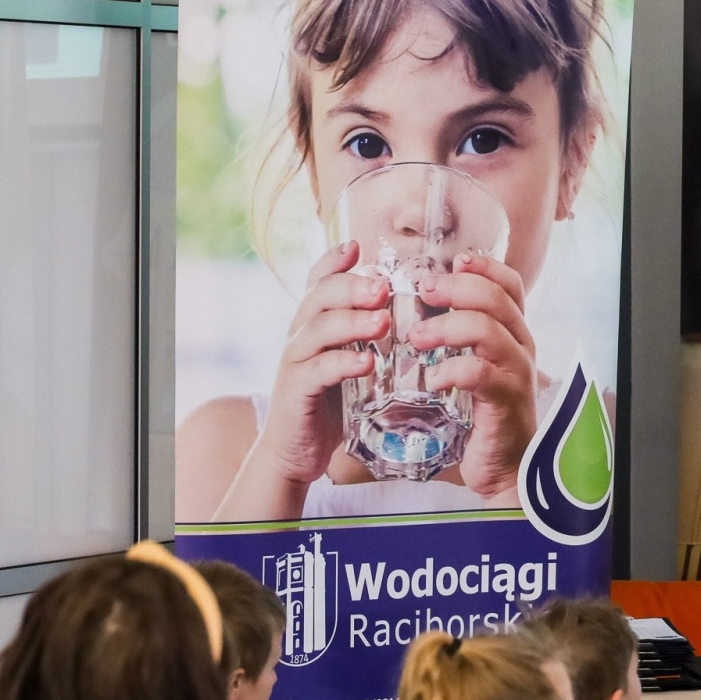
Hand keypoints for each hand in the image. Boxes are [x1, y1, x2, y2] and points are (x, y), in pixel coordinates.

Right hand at [248, 241, 389, 486]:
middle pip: (318, 298)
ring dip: (351, 322)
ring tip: (382, 322)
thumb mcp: (348, 364)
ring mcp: (295, 364)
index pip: (318, 283)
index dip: (332, 261)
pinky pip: (317, 371)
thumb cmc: (329, 406)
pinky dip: (343, 364)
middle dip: (351, 287)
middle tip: (382, 287)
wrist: (294, 453)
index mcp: (313, 326)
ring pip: (318, 330)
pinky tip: (367, 364)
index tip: (356, 246)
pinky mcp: (295, 392)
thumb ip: (367, 340)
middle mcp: (299, 337)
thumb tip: (405, 314)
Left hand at [408, 253, 537, 499]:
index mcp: (513, 334)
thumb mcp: (474, 367)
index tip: (455, 262)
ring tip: (416, 338)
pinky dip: (452, 370)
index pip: (510, 285)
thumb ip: (458, 340)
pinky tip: (433, 379)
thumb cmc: (481, 415)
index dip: (484, 267)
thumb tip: (419, 309)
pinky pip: (481, 373)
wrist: (503, 467)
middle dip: (456, 289)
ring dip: (447, 327)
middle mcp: (520, 347)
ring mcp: (516, 373)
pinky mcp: (505, 401)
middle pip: (496, 299)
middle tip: (424, 291)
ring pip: (488, 330)